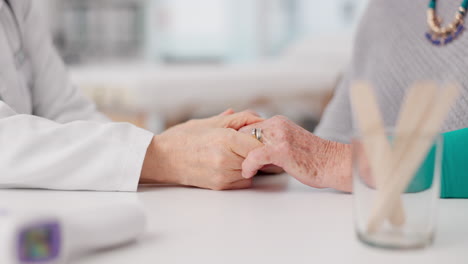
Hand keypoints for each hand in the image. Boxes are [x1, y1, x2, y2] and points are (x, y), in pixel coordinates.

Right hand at [141, 110, 263, 189]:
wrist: (161, 158)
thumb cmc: (182, 138)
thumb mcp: (209, 122)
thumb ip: (237, 120)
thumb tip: (259, 118)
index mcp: (225, 139)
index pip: (259, 143)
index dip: (261, 139)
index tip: (258, 135)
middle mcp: (226, 159)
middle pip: (257, 157)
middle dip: (254, 150)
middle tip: (244, 143)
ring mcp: (223, 175)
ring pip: (252, 170)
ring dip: (248, 162)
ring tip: (232, 153)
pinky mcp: (220, 186)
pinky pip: (243, 181)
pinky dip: (241, 173)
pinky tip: (228, 164)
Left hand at [239, 116, 351, 191]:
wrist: (334, 164)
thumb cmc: (314, 159)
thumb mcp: (290, 143)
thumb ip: (272, 143)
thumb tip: (253, 152)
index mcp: (278, 122)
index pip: (247, 126)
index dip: (236, 140)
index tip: (229, 152)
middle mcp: (277, 125)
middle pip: (243, 132)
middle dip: (234, 148)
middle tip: (229, 161)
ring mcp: (280, 137)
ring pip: (247, 142)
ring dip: (239, 157)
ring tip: (237, 168)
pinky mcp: (282, 151)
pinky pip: (255, 156)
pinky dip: (248, 165)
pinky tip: (247, 173)